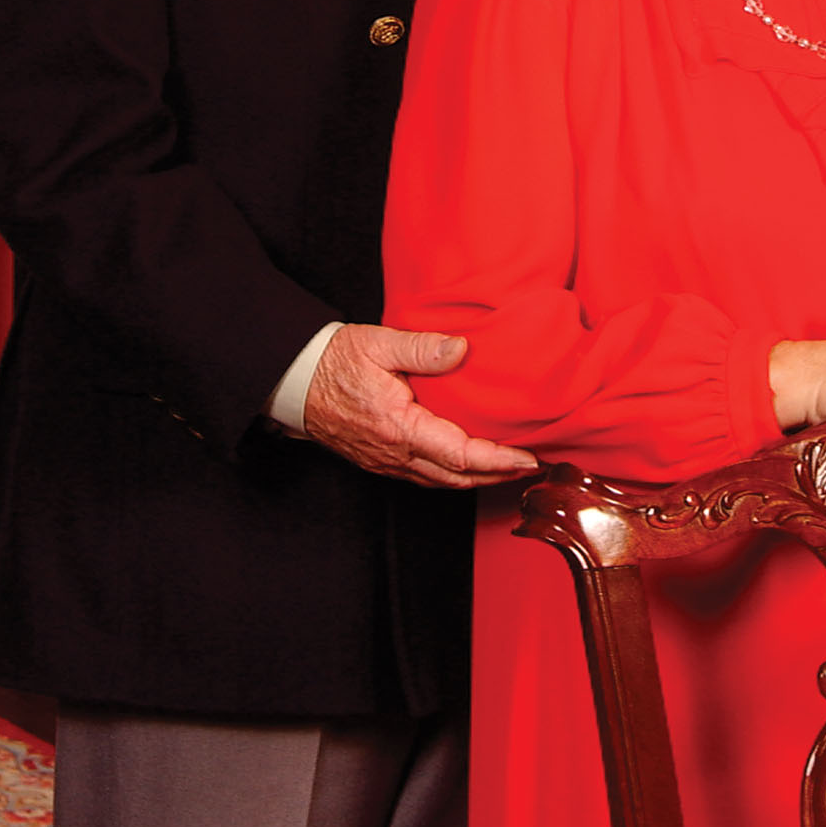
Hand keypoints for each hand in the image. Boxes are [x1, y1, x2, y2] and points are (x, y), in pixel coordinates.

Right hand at [301, 324, 537, 490]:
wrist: (294, 383)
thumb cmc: (334, 361)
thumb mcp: (378, 344)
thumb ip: (423, 348)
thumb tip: (462, 349)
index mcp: (399, 427)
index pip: (460, 455)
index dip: (498, 461)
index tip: (527, 460)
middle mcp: (395, 454)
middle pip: (457, 478)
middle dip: (497, 476)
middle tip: (531, 467)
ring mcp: (387, 462)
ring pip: (442, 482)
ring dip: (478, 479)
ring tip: (508, 468)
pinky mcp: (381, 462)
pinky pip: (426, 477)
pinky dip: (454, 475)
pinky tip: (469, 464)